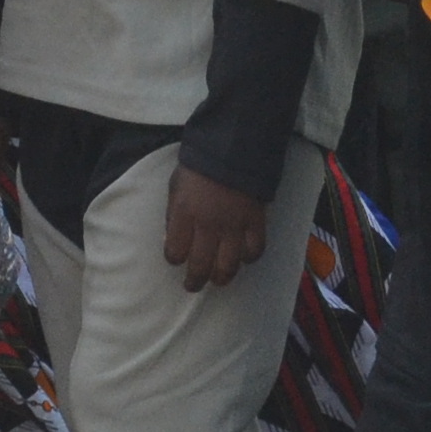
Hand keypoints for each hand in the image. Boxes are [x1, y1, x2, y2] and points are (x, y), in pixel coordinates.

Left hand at [161, 163, 271, 291]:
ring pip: (228, 264)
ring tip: (219, 279)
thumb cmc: (200, 166)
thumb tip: (174, 238)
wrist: (235, 146)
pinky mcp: (256, 221)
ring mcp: (234, 224)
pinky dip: (249, 257)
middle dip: (195, 280)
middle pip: (201, 265)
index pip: (175, 252)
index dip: (175, 258)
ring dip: (222, 277)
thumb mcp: (176, 186)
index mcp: (184, 213)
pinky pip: (255, 249)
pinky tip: (244, 257)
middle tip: (193, 285)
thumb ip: (175, 214)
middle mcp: (208, 224)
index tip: (177, 257)